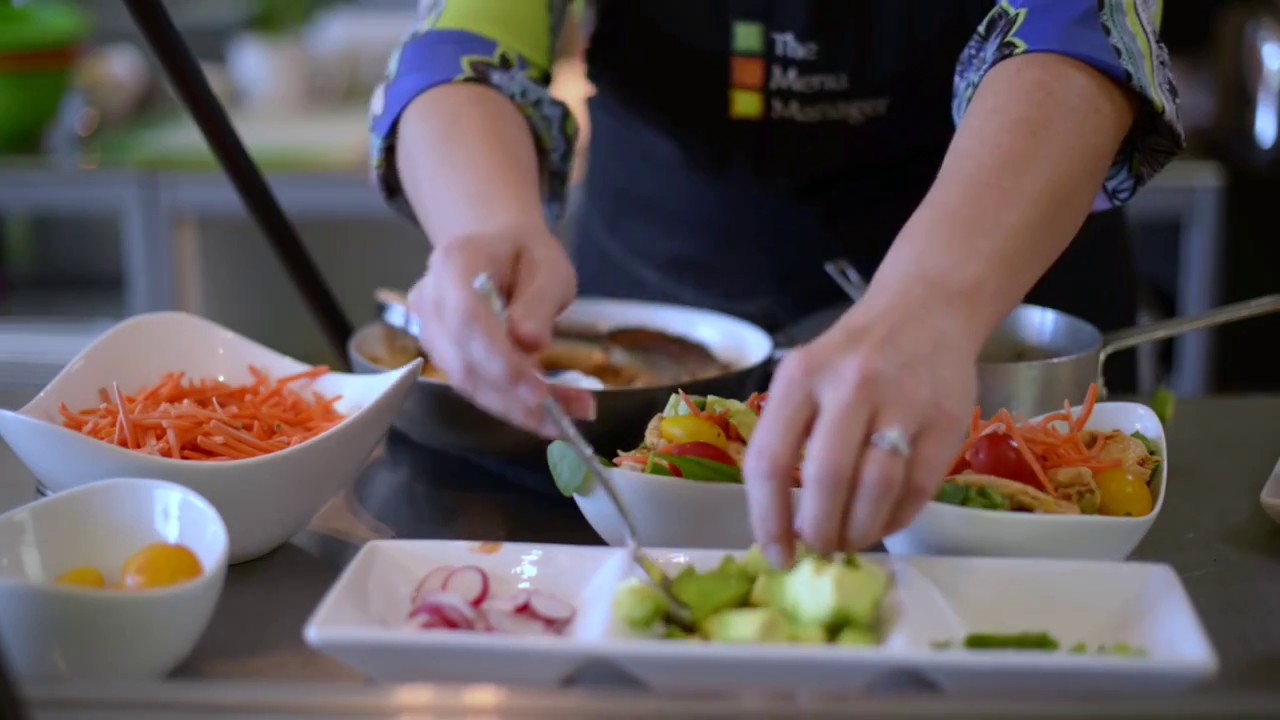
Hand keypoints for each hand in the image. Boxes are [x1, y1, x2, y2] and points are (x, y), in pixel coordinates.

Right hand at [408, 231, 595, 436]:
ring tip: (562, 419)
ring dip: (514, 409)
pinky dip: (509, 404)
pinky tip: (547, 413)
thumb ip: (539, 302)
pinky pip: (473, 386)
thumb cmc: (525, 254)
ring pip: (466, 383)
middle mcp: (430, 300)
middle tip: (561, 418)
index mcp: (454, 264)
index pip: (467, 321)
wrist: (493, 247)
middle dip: (512, 398)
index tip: (539, 392)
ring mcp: (429, 330)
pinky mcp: (441, 354)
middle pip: (462, 363)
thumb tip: (529, 344)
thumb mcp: (549, 268)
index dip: (499, 362)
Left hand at [742, 302, 978, 566]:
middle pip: (825, 479)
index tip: (776, 555)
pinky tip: (882, 523)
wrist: (926, 310)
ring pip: (875, 489)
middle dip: (818, 531)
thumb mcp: (805, 375)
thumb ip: (789, 436)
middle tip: (818, 549)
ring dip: (859, 532)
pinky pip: (917, 489)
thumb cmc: (852, 355)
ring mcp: (902, 402)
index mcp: (800, 377)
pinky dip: (896, 519)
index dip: (768, 520)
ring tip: (849, 542)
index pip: (769, 461)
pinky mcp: (946, 420)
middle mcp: (849, 386)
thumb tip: (780, 523)